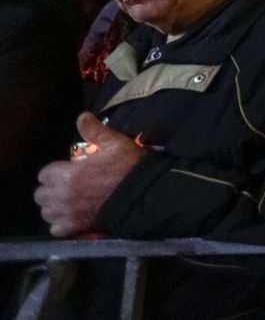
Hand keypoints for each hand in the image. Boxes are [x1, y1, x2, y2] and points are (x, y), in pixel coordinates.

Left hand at [34, 113, 145, 236]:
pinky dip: (60, 224)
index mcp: (69, 174)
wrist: (143, 194)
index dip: (54, 171)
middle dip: (51, 189)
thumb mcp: (115, 144)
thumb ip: (95, 131)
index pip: (44, 174)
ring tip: (67, 201)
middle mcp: (63, 195)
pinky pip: (56, 229)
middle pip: (41, 195)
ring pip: (46, 212)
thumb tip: (81, 116)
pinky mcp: (76, 227)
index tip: (65, 170)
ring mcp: (68, 213)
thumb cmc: (129, 167)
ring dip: (53, 206)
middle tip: (65, 185)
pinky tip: (71, 216)